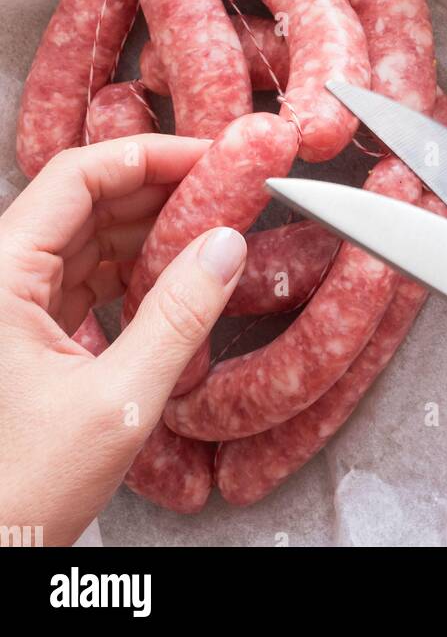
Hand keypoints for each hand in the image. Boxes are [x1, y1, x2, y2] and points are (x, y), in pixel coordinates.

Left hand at [0, 135, 246, 545]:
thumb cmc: (22, 489)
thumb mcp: (118, 402)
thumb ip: (178, 317)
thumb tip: (226, 246)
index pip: (77, 177)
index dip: (147, 155)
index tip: (208, 154)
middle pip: (83, 200)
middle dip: (156, 188)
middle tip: (223, 185)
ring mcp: (8, 302)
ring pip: (85, 235)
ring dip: (147, 229)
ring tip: (210, 226)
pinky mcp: (22, 330)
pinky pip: (82, 275)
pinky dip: (130, 269)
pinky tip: (173, 276)